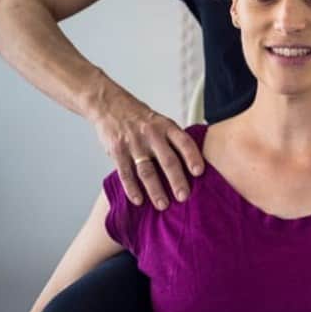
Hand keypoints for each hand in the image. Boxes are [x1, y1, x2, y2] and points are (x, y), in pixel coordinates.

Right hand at [91, 85, 202, 209]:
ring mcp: (133, 143)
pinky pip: (125, 173)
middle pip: (167, 160)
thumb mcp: (162, 122)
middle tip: (184, 197)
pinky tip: (139, 201)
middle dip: (176, 180)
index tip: (200, 172)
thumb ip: (175, 141)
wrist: (111, 106)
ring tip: (163, 205)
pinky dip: (132, 189)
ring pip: (146, 170)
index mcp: (166, 127)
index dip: (192, 156)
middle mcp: (152, 134)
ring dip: (155, 190)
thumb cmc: (143, 119)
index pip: (184, 142)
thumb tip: (196, 164)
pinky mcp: (117, 151)